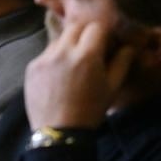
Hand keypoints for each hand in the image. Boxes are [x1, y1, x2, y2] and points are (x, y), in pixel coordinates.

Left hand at [24, 16, 134, 131]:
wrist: (60, 133)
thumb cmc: (91, 110)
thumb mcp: (112, 88)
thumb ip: (121, 62)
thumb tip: (128, 46)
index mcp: (87, 55)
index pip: (96, 27)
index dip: (103, 34)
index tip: (105, 44)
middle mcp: (63, 51)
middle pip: (75, 27)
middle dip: (85, 34)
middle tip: (90, 50)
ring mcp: (44, 58)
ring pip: (59, 40)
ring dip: (68, 46)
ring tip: (73, 65)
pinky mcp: (32, 67)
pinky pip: (46, 54)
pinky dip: (54, 59)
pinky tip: (58, 76)